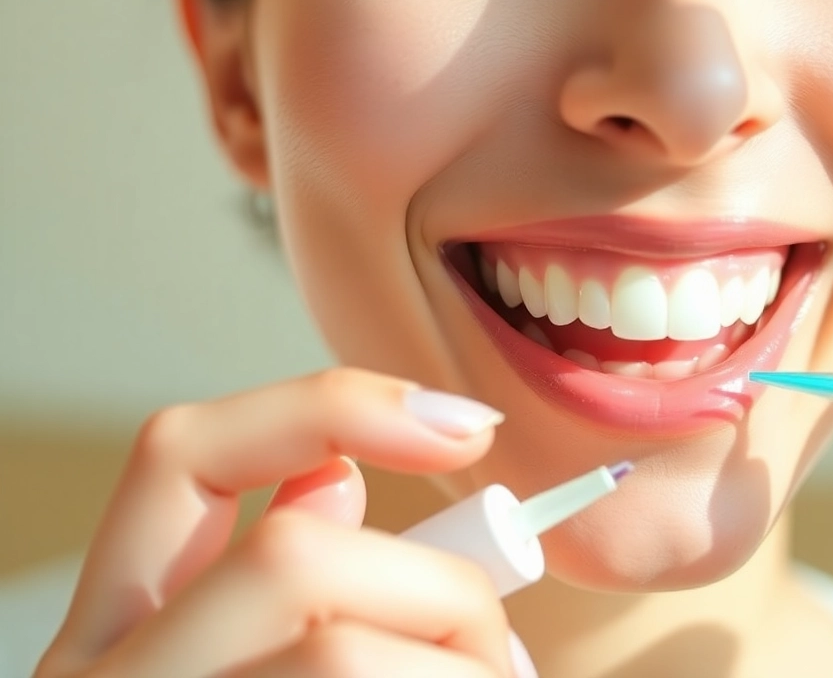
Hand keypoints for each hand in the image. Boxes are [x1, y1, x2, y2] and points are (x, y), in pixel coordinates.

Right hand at [34, 369, 529, 677]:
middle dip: (441, 590)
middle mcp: (102, 677)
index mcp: (113, 630)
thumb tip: (336, 479)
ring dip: (460, 668)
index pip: (182, 452)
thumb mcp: (257, 662)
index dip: (331, 408)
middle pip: (291, 554)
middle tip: (503, 651)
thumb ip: (284, 577)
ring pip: (340, 652)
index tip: (467, 425)